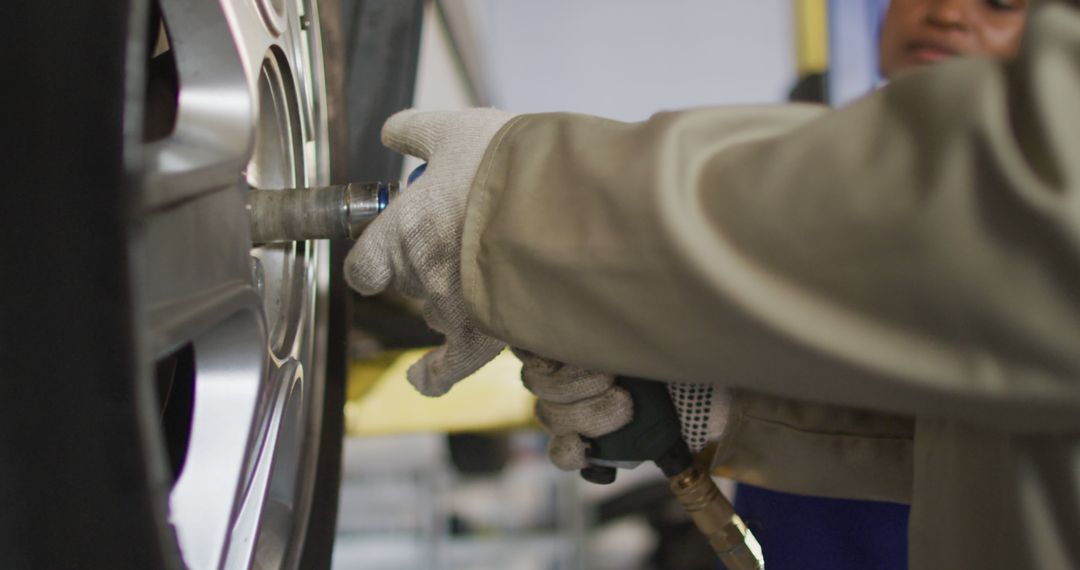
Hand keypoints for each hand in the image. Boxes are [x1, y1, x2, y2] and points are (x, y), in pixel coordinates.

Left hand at [346, 109, 515, 395]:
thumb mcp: (456, 130)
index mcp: (400, 229)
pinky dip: (436, 374)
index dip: (372, 262)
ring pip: (437, 311)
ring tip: (485, 274)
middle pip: (407, 283)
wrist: (558, 205)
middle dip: (428, 267)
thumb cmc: (507, 165)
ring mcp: (447, 307)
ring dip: (453, 299)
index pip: (364, 263)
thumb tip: (391, 132)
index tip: (380, 260)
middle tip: (462, 242)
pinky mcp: (479, 336)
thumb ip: (418, 132)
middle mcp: (415, 274)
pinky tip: (426, 376)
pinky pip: (448, 365)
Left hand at [515, 349, 731, 469]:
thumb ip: (667, 452)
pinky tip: (579, 352)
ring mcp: (550, 375)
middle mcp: (565, 407)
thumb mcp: (667, 420)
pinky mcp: (541, 344)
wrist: (649, 330)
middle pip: (555, 421)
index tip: (587, 449)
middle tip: (622, 402)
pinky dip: (553, 355)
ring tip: (607, 373)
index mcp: (587, 433)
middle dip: (589, 415)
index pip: (566, 454)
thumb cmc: (662, 382)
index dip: (574, 455)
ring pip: (543, 392)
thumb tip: (686, 479)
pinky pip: (531, 356)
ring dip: (574, 386)